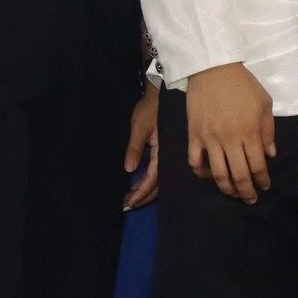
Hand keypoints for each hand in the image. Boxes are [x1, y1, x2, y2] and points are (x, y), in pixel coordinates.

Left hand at [124, 83, 160, 210]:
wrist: (163, 93)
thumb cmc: (150, 108)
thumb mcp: (139, 126)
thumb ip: (135, 148)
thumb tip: (130, 169)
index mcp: (163, 151)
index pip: (153, 178)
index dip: (141, 191)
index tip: (130, 202)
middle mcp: (169, 155)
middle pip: (159, 184)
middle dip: (144, 196)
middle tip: (128, 204)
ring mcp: (169, 153)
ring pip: (160, 179)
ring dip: (147, 189)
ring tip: (131, 196)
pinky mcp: (166, 150)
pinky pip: (160, 170)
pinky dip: (150, 179)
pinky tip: (139, 181)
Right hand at [185, 64, 275, 203]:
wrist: (213, 69)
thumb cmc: (243, 85)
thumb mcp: (265, 103)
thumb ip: (268, 130)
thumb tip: (270, 154)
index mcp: (250, 132)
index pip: (258, 165)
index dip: (262, 180)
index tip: (265, 186)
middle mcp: (230, 140)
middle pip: (239, 175)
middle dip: (247, 191)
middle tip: (250, 199)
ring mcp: (210, 140)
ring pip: (218, 174)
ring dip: (227, 188)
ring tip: (233, 193)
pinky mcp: (194, 136)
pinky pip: (195, 162)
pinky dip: (201, 173)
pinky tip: (209, 176)